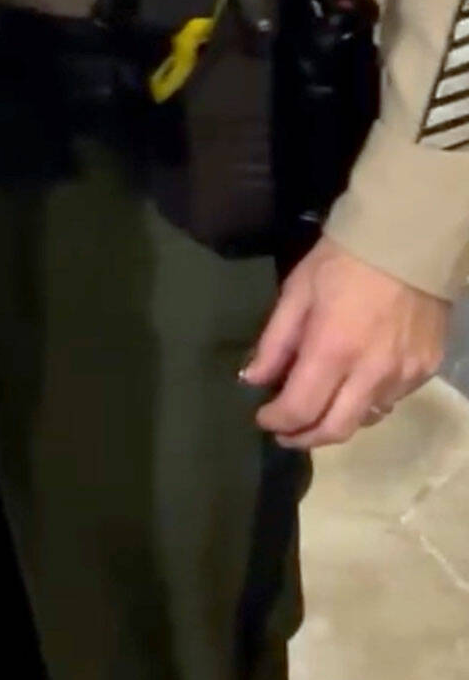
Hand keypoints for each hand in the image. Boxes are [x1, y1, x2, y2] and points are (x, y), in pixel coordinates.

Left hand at [240, 237, 448, 449]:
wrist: (408, 241)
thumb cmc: (342, 260)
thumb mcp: (298, 290)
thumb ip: (274, 340)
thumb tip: (253, 379)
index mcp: (333, 349)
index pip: (301, 409)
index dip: (277, 422)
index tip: (263, 419)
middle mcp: (371, 373)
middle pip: (335, 430)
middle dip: (305, 438)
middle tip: (287, 434)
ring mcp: (403, 376)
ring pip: (366, 420)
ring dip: (337, 421)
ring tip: (319, 409)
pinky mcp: (426, 371)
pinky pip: (391, 401)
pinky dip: (367, 402)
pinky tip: (354, 386)